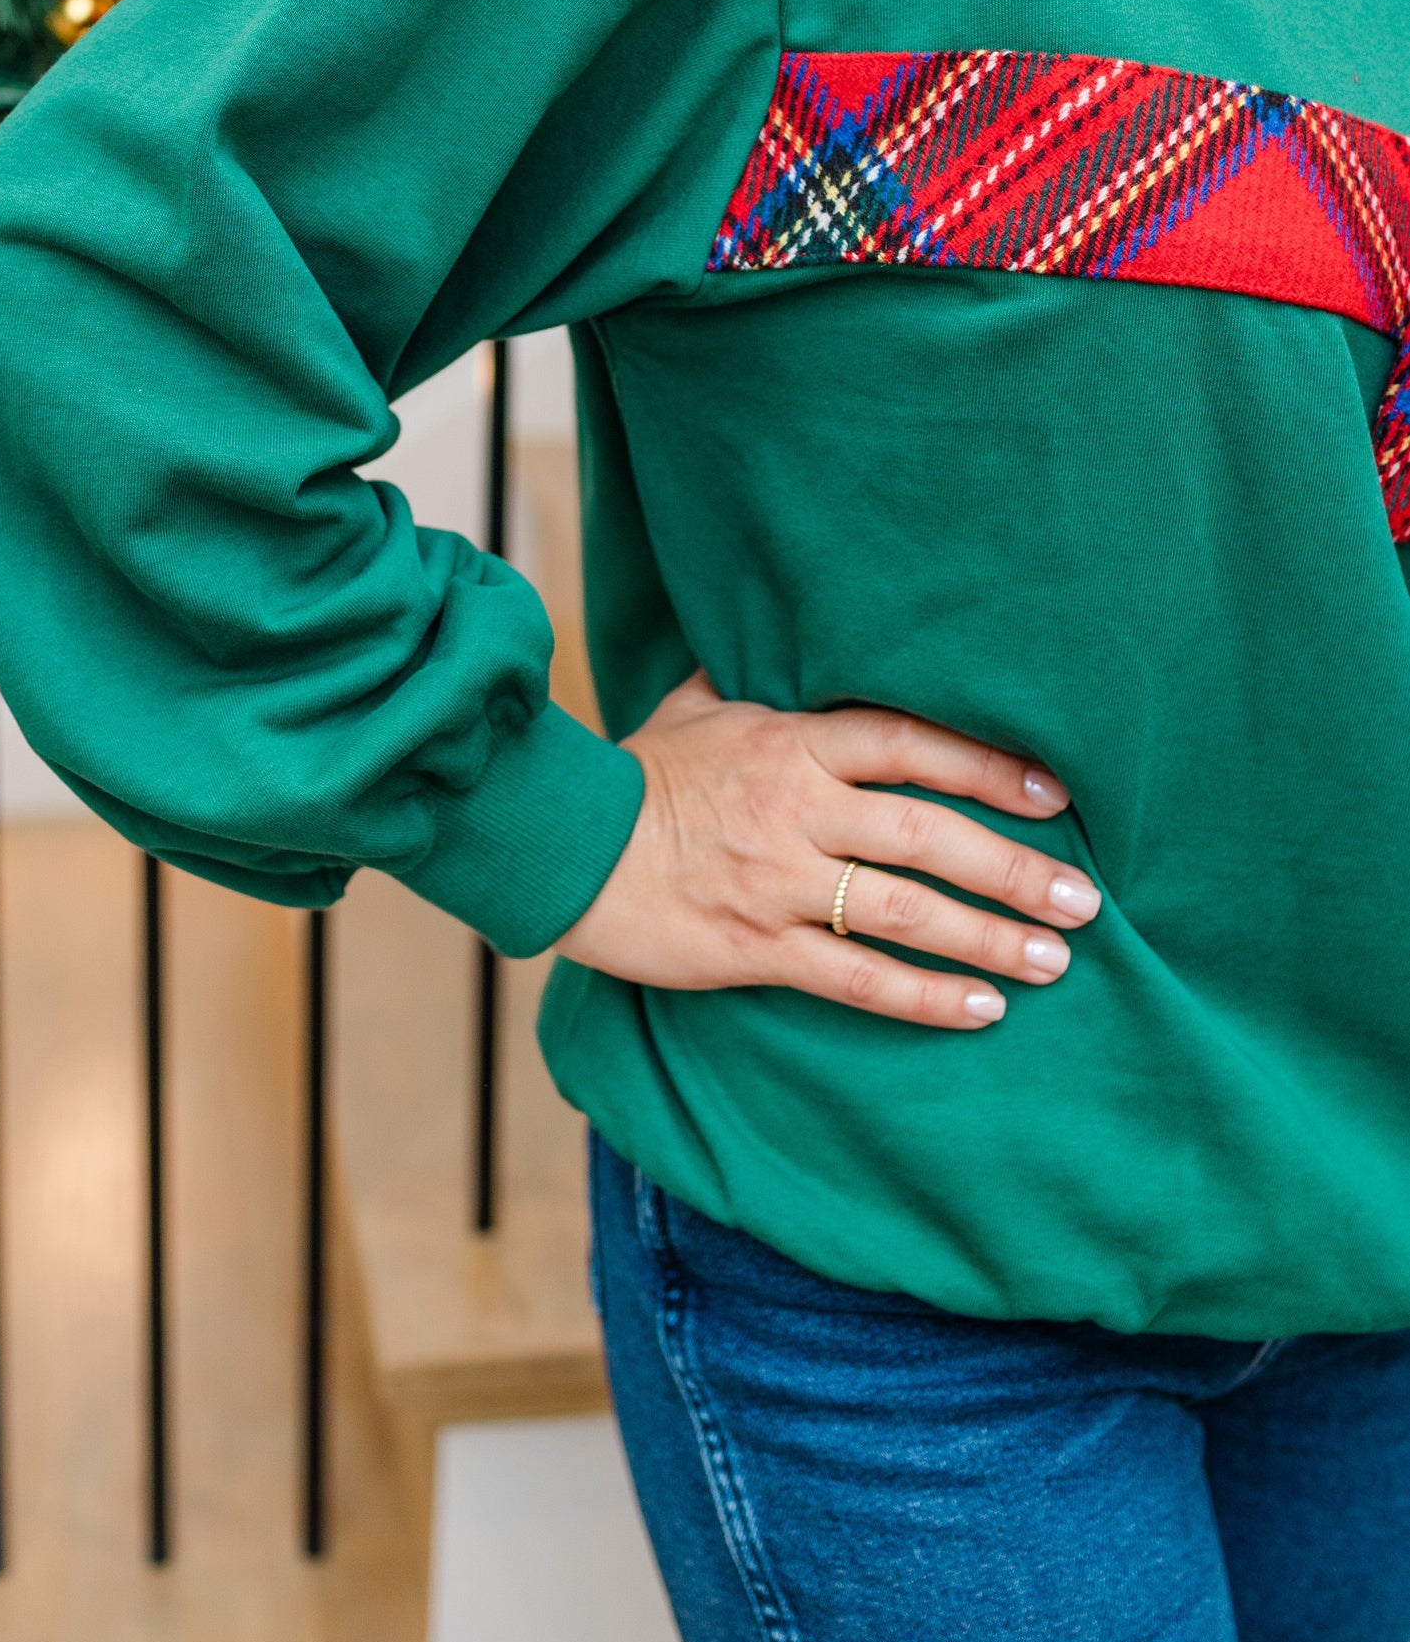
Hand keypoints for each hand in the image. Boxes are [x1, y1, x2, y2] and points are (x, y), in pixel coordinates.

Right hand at [558, 673, 1099, 1029]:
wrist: (558, 846)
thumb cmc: (634, 774)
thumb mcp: (694, 706)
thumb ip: (754, 680)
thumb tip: (779, 632)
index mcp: (790, 744)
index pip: (910, 746)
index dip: (988, 766)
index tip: (1055, 794)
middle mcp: (795, 810)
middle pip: (928, 834)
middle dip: (1014, 867)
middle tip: (1084, 898)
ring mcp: (776, 882)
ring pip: (903, 913)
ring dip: (987, 936)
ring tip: (1053, 959)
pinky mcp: (753, 948)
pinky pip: (855, 980)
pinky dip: (923, 997)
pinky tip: (980, 1009)